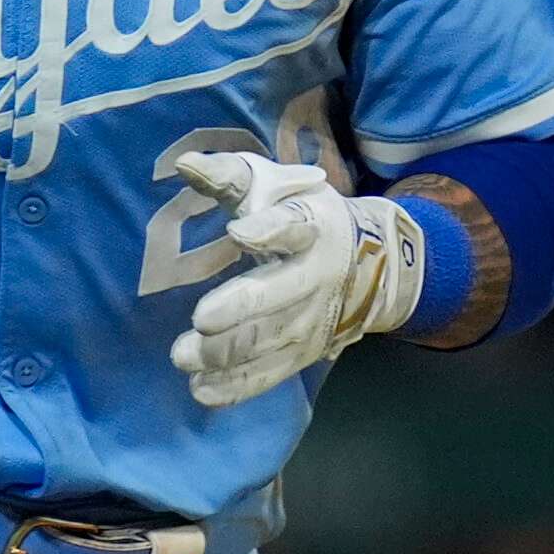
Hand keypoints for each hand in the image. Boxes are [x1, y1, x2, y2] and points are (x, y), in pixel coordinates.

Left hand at [166, 151, 423, 407]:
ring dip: (228, 352)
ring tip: (184, 355)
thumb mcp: (276, 186)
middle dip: (243, 307)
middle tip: (201, 318)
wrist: (370, 263)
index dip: (268, 228)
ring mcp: (313, 320)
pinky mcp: (304, 353)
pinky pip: (270, 373)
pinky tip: (201, 389)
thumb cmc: (302, 216)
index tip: (239, 230)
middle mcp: (317, 276)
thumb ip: (230, 176)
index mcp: (312, 225)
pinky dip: (237, 385)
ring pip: (271, 340)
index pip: (292, 225)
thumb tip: (184, 164)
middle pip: (281, 293)